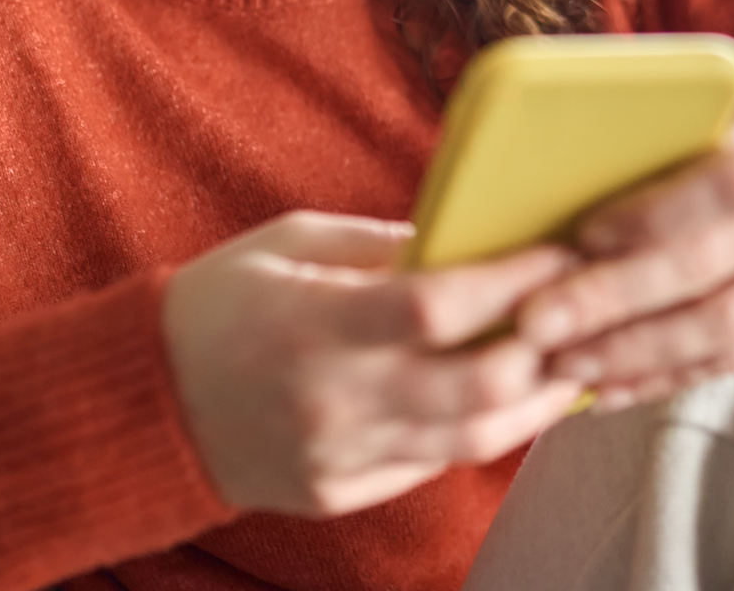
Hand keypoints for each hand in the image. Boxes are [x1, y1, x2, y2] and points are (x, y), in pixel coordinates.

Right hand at [161, 211, 581, 516]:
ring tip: (567, 363)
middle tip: (583, 313)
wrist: (150, 397)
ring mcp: (338, 455)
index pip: (437, 306)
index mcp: (312, 322)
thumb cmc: (217, 302)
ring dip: (534, 402)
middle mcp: (331, 397)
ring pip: (471, 439)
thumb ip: (374, 245)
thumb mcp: (286, 243)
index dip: (512, 280)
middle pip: (476, 386)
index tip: (559, 253)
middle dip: (546, 349)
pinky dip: (478, 430)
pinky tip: (504, 400)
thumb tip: (460, 241)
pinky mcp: (340, 491)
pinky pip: (431, 464)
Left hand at [519, 61, 733, 410]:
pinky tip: (606, 387)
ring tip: (560, 362)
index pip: (729, 182)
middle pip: (708, 267)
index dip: (657, 213)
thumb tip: (551, 136)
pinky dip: (668, 376)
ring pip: (722, 327)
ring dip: (634, 352)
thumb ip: (661, 112)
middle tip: (536, 321)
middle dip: (614, 300)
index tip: (586, 232)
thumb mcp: (725, 85)